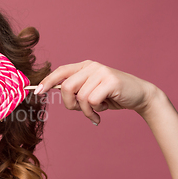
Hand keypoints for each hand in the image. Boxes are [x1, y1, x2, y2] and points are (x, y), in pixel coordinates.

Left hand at [37, 60, 157, 124]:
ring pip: (80, 97)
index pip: (60, 71)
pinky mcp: (111, 81)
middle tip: (80, 111)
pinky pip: (92, 101)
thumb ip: (75, 89)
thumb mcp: (90, 91)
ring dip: (85, 111)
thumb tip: (49, 89)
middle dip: (69, 104)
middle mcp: (91, 66)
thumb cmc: (111, 96)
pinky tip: (103, 110)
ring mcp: (101, 72)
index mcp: (84, 66)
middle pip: (66, 87)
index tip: (37, 92)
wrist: (140, 95)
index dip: (47, 81)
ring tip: (95, 112)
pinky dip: (95, 111)